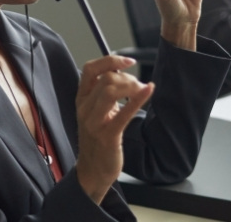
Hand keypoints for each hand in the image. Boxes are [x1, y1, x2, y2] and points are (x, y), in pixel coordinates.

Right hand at [74, 56, 153, 203]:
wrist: (92, 171)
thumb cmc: (97, 139)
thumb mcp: (95, 112)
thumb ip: (102, 93)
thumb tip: (120, 71)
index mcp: (81, 99)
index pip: (90, 69)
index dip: (110, 60)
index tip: (129, 61)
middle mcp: (84, 109)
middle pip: (106, 79)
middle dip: (127, 77)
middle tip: (138, 86)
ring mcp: (94, 123)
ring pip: (111, 91)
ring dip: (132, 86)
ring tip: (141, 91)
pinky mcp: (108, 136)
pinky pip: (124, 113)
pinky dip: (138, 98)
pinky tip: (149, 89)